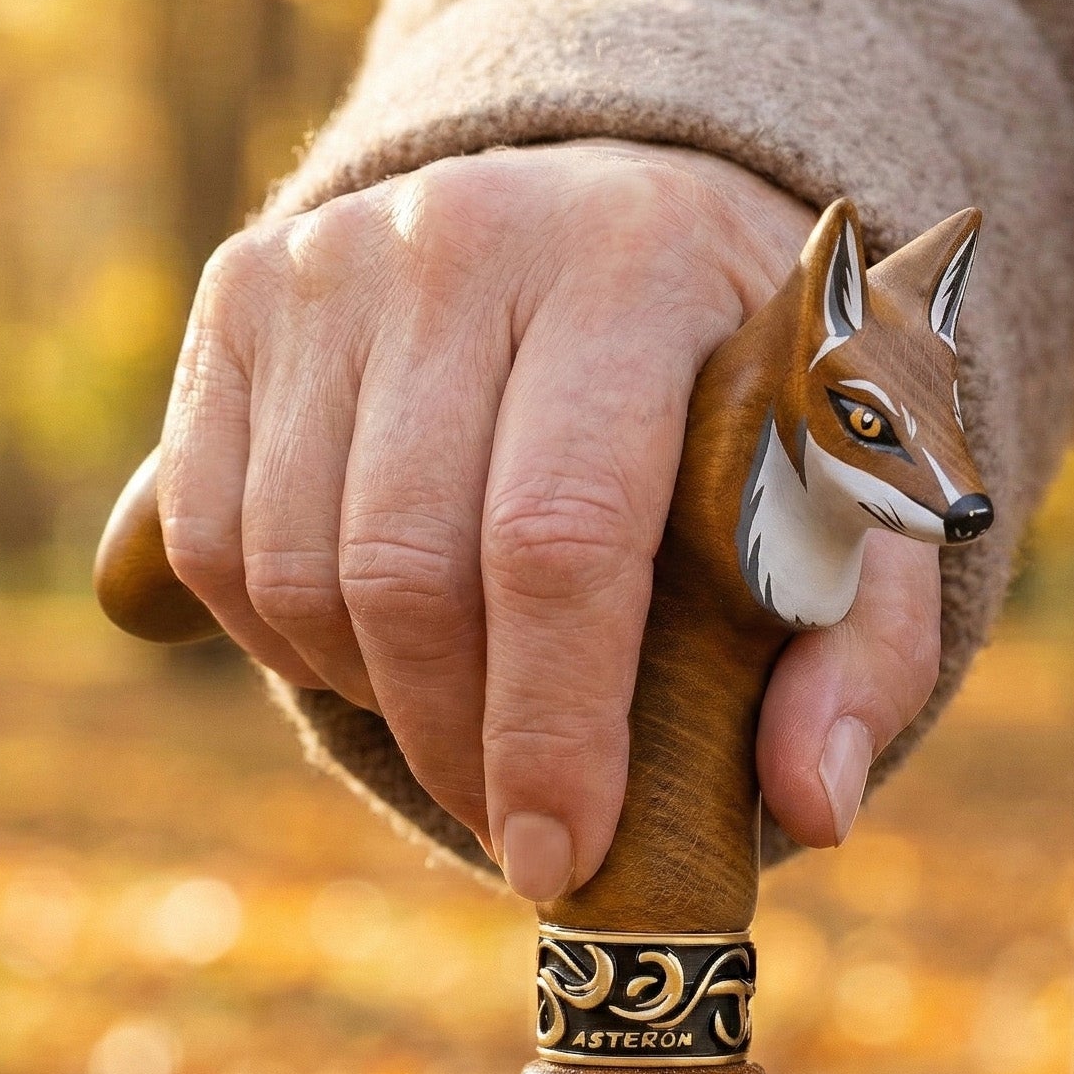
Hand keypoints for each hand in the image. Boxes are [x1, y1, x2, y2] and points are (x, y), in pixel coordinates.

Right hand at [157, 139, 942, 898]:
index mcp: (640, 265)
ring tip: (463, 727)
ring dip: (371, 699)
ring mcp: (335, 254)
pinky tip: (372, 656)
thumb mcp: (852, 504)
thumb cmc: (748, 391)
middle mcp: (468, 232)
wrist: (631, 216)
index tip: (563, 857)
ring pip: (291, 563)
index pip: (558, 532)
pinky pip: (212, 533)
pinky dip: (276, 641)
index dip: (551, 724)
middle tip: (519, 829)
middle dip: (457, 745)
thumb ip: (861, 651)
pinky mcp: (243, 291)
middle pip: (409, 565)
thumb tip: (811, 808)